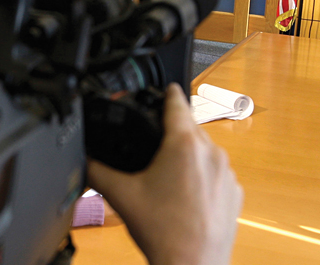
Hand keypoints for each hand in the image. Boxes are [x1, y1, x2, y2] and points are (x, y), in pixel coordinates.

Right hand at [87, 83, 242, 264]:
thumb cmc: (164, 234)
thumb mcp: (122, 196)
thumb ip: (98, 170)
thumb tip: (85, 159)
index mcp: (184, 144)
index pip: (176, 102)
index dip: (167, 92)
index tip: (167, 86)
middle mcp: (211, 152)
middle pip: (189, 127)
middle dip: (172, 133)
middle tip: (153, 146)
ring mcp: (227, 172)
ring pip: (205, 150)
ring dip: (188, 157)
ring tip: (167, 180)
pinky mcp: (234, 191)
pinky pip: (217, 172)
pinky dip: (203, 177)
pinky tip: (186, 197)